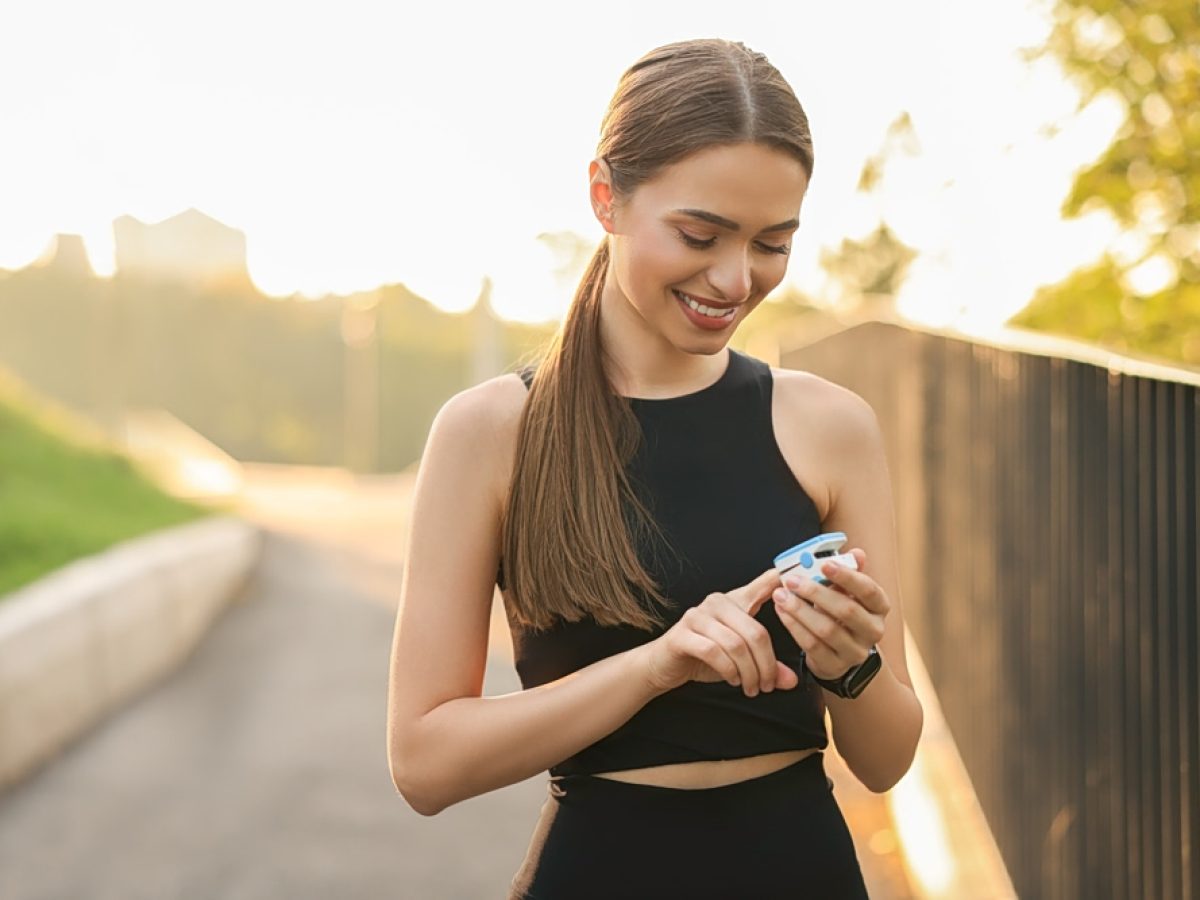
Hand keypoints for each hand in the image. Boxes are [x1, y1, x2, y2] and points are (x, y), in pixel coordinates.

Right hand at [638, 568, 801, 697]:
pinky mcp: (682, 634)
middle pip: (755, 632)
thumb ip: (767, 667)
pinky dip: (729, 671)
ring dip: (749, 673)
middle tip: (768, 686)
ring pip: (736, 645)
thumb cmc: (705, 657)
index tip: (802, 576)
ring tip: (752, 688)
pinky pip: (714, 652)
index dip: (783, 579)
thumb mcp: (742, 662)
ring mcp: (697, 616)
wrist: (664, 665)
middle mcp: (717, 603)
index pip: (763, 584)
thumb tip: (791, 681)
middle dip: (766, 665)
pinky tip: (732, 680)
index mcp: (735, 602)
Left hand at [772, 548, 888, 682]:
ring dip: (800, 610)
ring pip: (827, 630)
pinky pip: (812, 645)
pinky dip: (794, 626)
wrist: (838, 652)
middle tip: (792, 580)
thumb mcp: (847, 592)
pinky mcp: (835, 666)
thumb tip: (857, 553)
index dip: (847, 576)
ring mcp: (855, 651)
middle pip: (846, 610)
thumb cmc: (840, 613)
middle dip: (816, 593)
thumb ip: (849, 572)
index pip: (868, 590)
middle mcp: (873, 631)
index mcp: (880, 607)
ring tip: (781, 595)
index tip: (824, 564)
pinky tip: (782, 611)